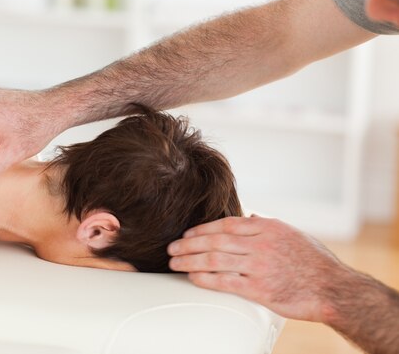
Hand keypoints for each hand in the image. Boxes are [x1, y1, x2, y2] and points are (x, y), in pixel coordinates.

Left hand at [167, 215, 350, 321]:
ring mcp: (260, 266)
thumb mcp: (292, 233)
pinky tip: (192, 277)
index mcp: (267, 227)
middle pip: (214, 241)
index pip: (225, 224)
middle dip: (188, 244)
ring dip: (190, 260)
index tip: (186, 234)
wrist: (334, 288)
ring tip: (174, 263)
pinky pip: (225, 282)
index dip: (201, 229)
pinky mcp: (260, 289)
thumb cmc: (314, 261)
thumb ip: (267, 225)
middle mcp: (261, 244)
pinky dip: (205, 279)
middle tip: (171, 248)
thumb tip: (250, 216)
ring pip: (215, 259)